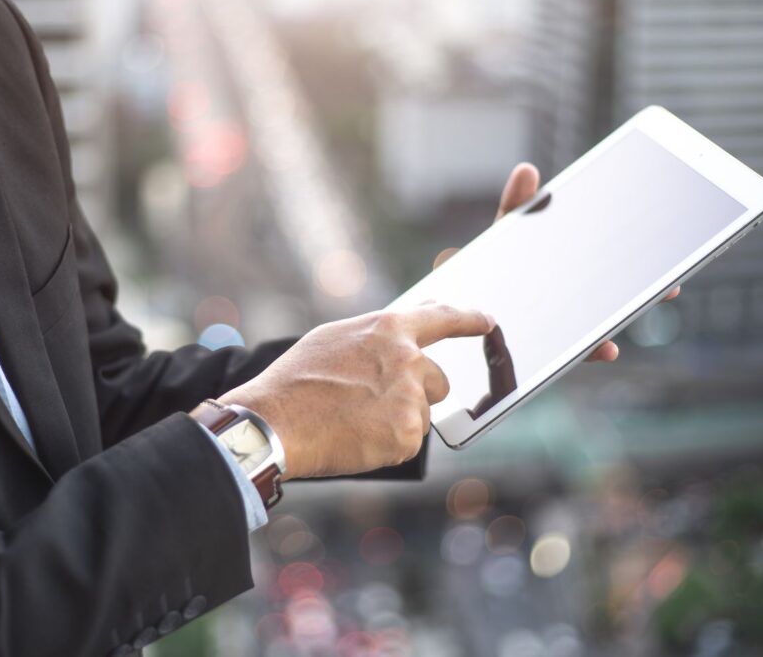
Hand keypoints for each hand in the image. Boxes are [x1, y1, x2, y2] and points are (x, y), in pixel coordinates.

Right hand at [219, 303, 494, 478]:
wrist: (275, 422)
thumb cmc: (296, 380)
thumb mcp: (335, 339)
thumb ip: (377, 336)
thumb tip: (403, 335)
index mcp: (390, 329)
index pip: (443, 317)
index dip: (468, 319)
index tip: (488, 322)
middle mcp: (409, 360)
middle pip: (439, 382)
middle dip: (417, 395)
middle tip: (375, 404)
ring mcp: (410, 398)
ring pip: (422, 414)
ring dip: (399, 420)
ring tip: (354, 420)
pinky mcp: (407, 435)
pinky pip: (409, 442)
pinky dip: (387, 445)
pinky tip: (356, 439)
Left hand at [493, 163, 680, 361]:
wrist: (462, 316)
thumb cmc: (488, 270)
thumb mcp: (502, 235)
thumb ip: (515, 206)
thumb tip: (528, 169)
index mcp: (567, 262)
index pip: (605, 251)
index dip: (636, 247)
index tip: (662, 238)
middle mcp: (572, 294)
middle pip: (614, 288)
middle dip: (646, 287)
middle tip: (673, 282)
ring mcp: (564, 322)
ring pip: (602, 321)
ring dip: (627, 317)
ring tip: (646, 310)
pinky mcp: (549, 349)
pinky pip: (575, 351)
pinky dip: (593, 350)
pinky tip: (609, 348)